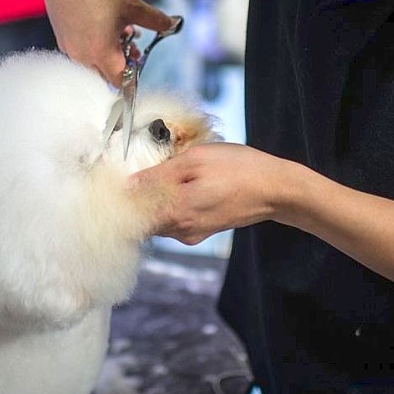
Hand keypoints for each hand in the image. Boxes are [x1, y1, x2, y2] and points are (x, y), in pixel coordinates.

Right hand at [37, 0, 177, 84]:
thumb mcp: (132, 4)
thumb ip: (154, 19)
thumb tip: (171, 24)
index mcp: (100, 53)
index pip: (120, 81)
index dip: (134, 75)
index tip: (140, 62)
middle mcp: (81, 55)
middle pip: (105, 74)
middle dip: (122, 64)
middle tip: (133, 47)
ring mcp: (68, 46)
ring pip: (92, 61)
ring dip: (109, 53)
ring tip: (122, 32)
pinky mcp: (61, 35)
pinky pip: (80, 49)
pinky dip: (94, 44)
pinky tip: (105, 25)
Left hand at [129, 143, 282, 244]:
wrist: (275, 189)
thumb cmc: (238, 168)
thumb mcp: (195, 160)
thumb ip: (159, 174)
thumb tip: (128, 185)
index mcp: (176, 212)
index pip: (131, 215)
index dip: (121, 197)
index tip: (117, 179)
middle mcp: (180, 231)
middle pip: (143, 217)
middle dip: (139, 195)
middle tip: (145, 168)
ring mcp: (192, 234)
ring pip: (159, 218)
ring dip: (157, 197)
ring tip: (171, 173)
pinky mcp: (201, 232)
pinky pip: (175, 219)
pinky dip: (173, 202)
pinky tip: (186, 183)